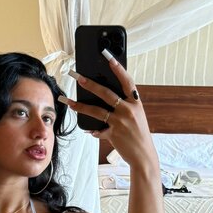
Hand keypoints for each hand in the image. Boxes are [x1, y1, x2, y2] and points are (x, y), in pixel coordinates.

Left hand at [66, 54, 157, 169]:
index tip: (108, 57)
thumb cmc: (138, 134)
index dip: (118, 68)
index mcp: (135, 103)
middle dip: (90, 84)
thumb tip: (104, 96)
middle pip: (106, 93)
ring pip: (96, 111)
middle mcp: (128, 110)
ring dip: (80, 105)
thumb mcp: (136, 116)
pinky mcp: (114, 134)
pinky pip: (97, 129)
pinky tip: (87, 129)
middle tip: (77, 77)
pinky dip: (92, 130)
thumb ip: (124, 105)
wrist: (144, 156)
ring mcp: (121, 122)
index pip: (127, 81)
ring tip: (68, 101)